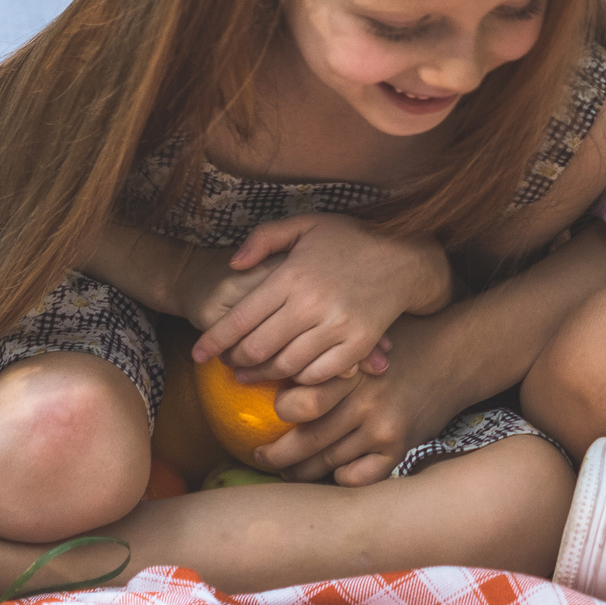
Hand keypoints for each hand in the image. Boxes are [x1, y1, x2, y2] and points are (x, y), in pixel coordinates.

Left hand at [189, 213, 452, 384]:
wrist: (407, 257)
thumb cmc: (353, 239)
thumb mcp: (306, 224)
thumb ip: (264, 239)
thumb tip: (235, 265)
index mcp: (292, 275)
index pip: (239, 320)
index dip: (213, 342)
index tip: (198, 354)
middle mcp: (311, 304)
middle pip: (257, 349)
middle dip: (235, 362)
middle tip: (227, 365)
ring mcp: (337, 326)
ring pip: (286, 366)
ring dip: (263, 376)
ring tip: (251, 375)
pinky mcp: (359, 344)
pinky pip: (320, 374)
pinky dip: (300, 380)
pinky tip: (291, 376)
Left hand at [256, 332, 475, 485]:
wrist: (456, 356)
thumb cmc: (401, 342)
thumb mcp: (363, 336)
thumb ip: (328, 352)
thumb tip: (271, 359)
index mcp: (349, 371)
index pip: (298, 404)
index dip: (278, 414)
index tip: (268, 415)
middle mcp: (364, 401)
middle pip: (304, 442)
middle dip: (275, 456)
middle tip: (262, 456)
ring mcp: (382, 427)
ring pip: (326, 464)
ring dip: (302, 472)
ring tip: (289, 470)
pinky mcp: (398, 447)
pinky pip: (357, 478)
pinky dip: (341, 479)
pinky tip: (333, 472)